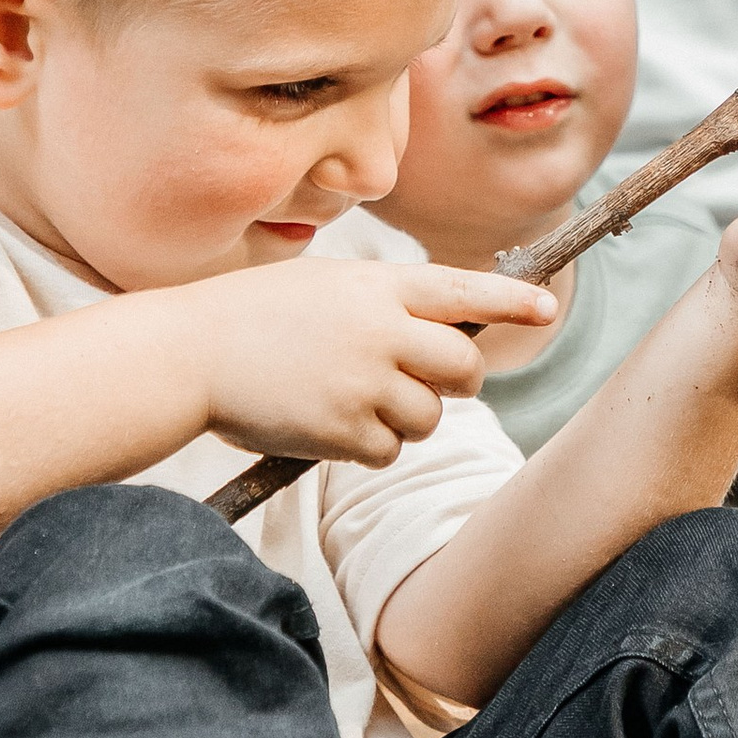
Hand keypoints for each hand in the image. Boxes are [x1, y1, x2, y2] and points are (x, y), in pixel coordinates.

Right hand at [176, 256, 552, 469]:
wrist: (190, 353)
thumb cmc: (254, 316)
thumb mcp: (325, 287)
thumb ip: (384, 305)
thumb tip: (438, 341)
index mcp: (377, 286)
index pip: (463, 289)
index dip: (511, 300)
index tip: (547, 309)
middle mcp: (381, 330)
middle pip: (463, 367)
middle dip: (456, 382)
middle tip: (430, 384)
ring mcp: (365, 382)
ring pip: (429, 417)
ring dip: (406, 418)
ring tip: (353, 399)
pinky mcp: (345, 430)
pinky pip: (389, 451)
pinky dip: (368, 446)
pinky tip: (327, 423)